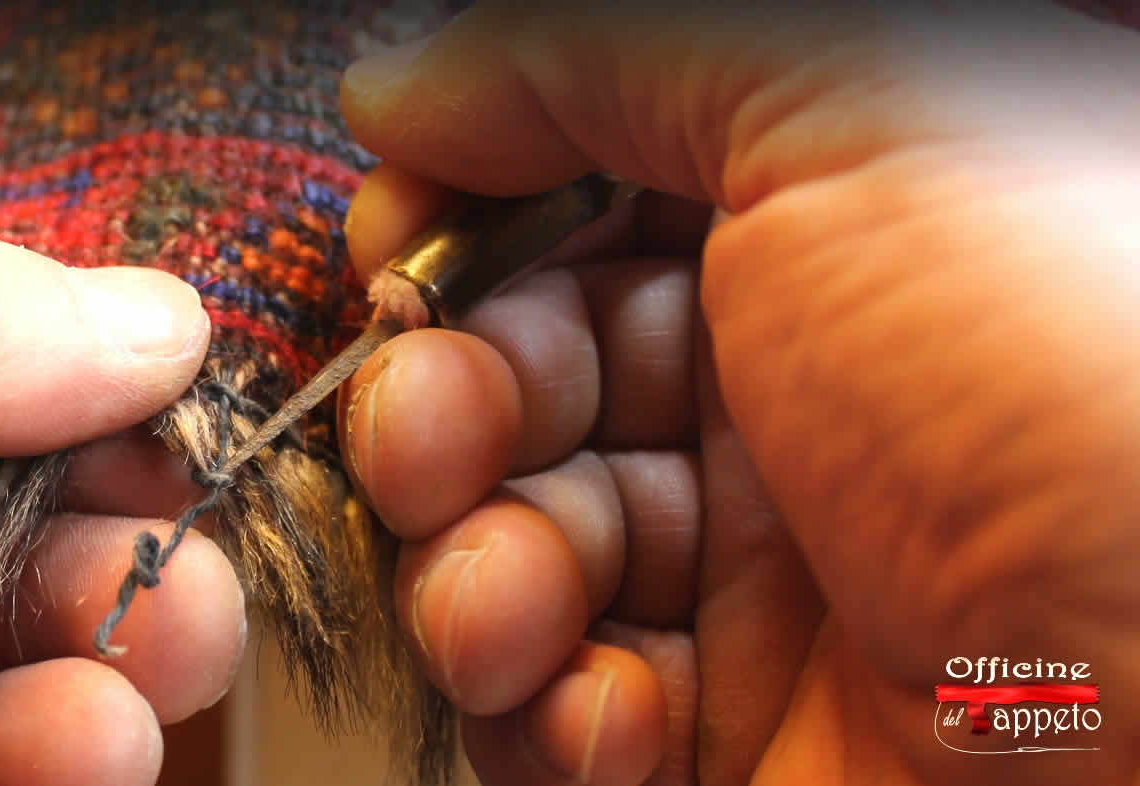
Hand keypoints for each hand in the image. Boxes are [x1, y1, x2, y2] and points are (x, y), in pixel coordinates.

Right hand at [338, 3, 1139, 783]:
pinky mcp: (740, 747)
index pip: (577, 219)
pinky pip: (564, 714)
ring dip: (470, 575)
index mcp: (823, 243)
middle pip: (523, 390)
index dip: (465, 232)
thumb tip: (401, 80)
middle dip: (440, 413)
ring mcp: (762, 586)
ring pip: (514, 555)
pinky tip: (602, 709)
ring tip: (508, 605)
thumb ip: (605, 50)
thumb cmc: (1079, 390)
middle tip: (438, 441)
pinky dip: (543, 711)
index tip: (400, 253)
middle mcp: (785, 406)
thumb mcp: (862, 112)